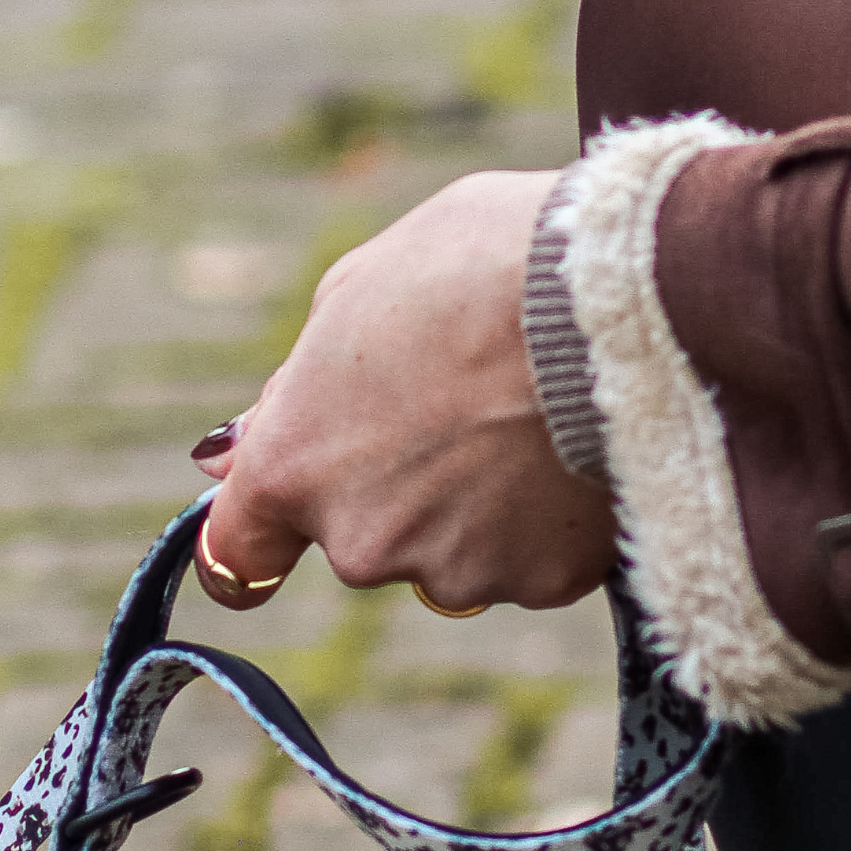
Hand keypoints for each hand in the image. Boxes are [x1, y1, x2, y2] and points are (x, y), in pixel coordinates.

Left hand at [195, 171, 616, 614]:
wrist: (613, 297)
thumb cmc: (475, 266)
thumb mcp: (353, 295)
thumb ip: (299, 389)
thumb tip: (243, 447)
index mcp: (293, 465)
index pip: (237, 553)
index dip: (258, 544)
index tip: (272, 542)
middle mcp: (360, 539)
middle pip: (364, 534)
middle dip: (398, 485)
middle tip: (458, 401)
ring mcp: (454, 570)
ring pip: (453, 548)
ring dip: (478, 502)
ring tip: (525, 412)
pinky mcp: (544, 583)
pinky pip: (531, 558)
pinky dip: (546, 518)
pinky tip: (571, 446)